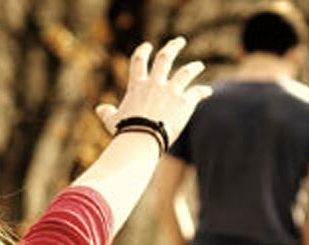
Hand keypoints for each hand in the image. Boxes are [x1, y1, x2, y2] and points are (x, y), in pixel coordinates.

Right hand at [95, 38, 210, 144]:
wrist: (143, 139)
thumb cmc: (126, 131)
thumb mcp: (112, 121)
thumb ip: (107, 113)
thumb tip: (100, 109)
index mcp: (138, 85)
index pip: (139, 61)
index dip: (143, 51)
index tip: (147, 46)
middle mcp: (155, 84)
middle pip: (165, 58)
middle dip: (173, 47)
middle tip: (179, 41)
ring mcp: (172, 91)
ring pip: (186, 72)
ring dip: (194, 67)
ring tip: (199, 65)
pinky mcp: (185, 102)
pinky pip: (197, 93)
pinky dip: (203, 91)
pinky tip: (208, 91)